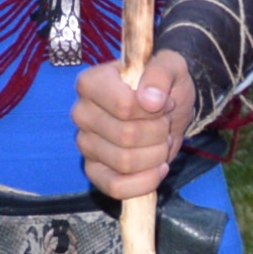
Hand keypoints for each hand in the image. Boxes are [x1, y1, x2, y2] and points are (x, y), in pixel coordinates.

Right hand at [72, 48, 194, 198]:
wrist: (167, 107)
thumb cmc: (163, 85)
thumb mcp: (171, 66)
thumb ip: (160, 74)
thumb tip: (150, 100)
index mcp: (91, 83)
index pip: (123, 106)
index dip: (154, 109)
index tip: (165, 102)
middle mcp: (82, 113)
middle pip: (127, 136)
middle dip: (158, 133)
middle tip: (164, 123)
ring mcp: (85, 144)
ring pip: (125, 162)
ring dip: (156, 154)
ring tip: (160, 141)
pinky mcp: (93, 170)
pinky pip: (115, 187)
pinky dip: (144, 182)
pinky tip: (158, 168)